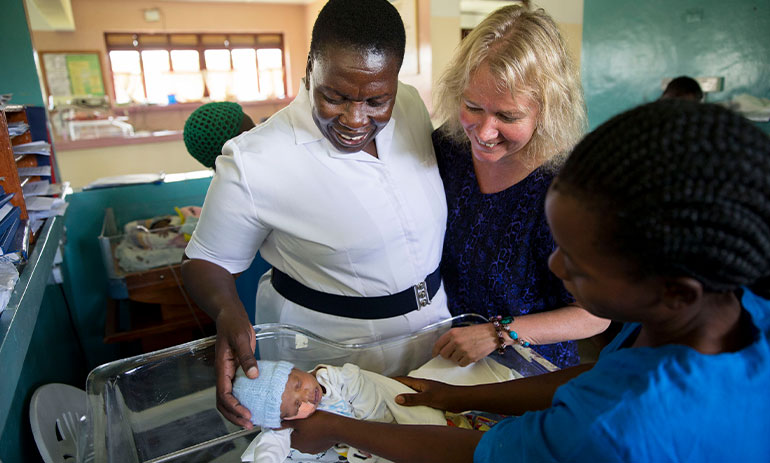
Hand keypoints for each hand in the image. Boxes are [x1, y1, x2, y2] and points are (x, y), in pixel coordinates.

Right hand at [214, 312, 257, 427]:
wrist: (230, 316)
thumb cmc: (233, 325)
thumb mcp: (241, 338)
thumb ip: (247, 357)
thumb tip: (254, 376)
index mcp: (222, 368)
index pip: (224, 395)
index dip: (234, 407)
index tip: (246, 414)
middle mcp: (224, 374)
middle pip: (223, 402)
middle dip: (234, 415)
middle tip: (249, 424)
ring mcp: (229, 373)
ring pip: (228, 399)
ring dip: (237, 411)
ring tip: (251, 419)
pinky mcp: (237, 370)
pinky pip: (237, 390)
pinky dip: (243, 400)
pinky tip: (254, 404)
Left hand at [283, 410, 342, 453]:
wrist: (337, 427)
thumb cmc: (319, 423)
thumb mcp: (299, 420)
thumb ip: (287, 423)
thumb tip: (278, 424)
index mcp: (296, 443)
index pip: (286, 436)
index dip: (289, 427)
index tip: (293, 420)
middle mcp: (303, 449)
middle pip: (296, 437)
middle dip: (298, 429)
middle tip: (303, 419)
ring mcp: (313, 449)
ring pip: (306, 439)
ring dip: (307, 432)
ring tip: (312, 422)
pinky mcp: (321, 447)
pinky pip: (314, 440)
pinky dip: (315, 434)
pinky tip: (318, 427)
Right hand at [393, 376, 463, 411]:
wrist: (461, 400)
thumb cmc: (447, 396)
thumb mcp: (427, 398)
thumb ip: (413, 398)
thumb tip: (397, 397)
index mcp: (421, 383)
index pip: (404, 379)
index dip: (394, 380)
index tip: (384, 381)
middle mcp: (423, 387)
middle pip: (408, 386)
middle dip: (398, 388)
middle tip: (387, 392)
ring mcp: (428, 393)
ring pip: (414, 394)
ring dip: (406, 396)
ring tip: (397, 403)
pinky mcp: (433, 399)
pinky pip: (419, 400)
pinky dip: (414, 404)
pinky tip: (412, 410)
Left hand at [431, 324, 497, 365]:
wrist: (492, 334)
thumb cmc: (478, 331)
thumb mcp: (462, 330)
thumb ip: (452, 338)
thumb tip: (443, 348)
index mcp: (453, 333)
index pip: (438, 344)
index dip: (435, 351)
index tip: (435, 354)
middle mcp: (456, 341)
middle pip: (444, 354)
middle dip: (447, 355)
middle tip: (453, 353)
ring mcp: (463, 350)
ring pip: (453, 360)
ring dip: (457, 358)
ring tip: (465, 351)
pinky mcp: (470, 357)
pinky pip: (461, 364)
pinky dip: (464, 361)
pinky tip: (469, 355)